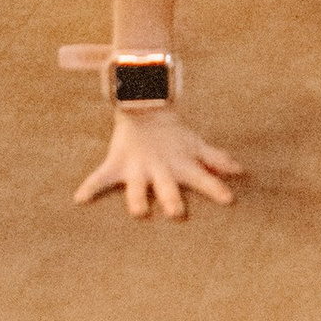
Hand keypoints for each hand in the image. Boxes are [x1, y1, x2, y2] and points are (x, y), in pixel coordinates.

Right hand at [75, 107, 245, 219]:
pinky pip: (100, 177)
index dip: (215, 188)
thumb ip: (216, 159)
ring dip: (137, 198)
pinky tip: (80, 198)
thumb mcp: (195, 145)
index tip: (229, 200)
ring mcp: (138, 168)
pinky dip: (90, 186)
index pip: (202, 178)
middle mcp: (160, 170)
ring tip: (137, 211)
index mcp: (181, 166)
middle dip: (171, 200)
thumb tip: (240, 170)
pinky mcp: (117, 164)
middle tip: (176, 213)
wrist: (143, 107)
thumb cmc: (173, 135)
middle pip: (167, 188)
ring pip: (137, 187)